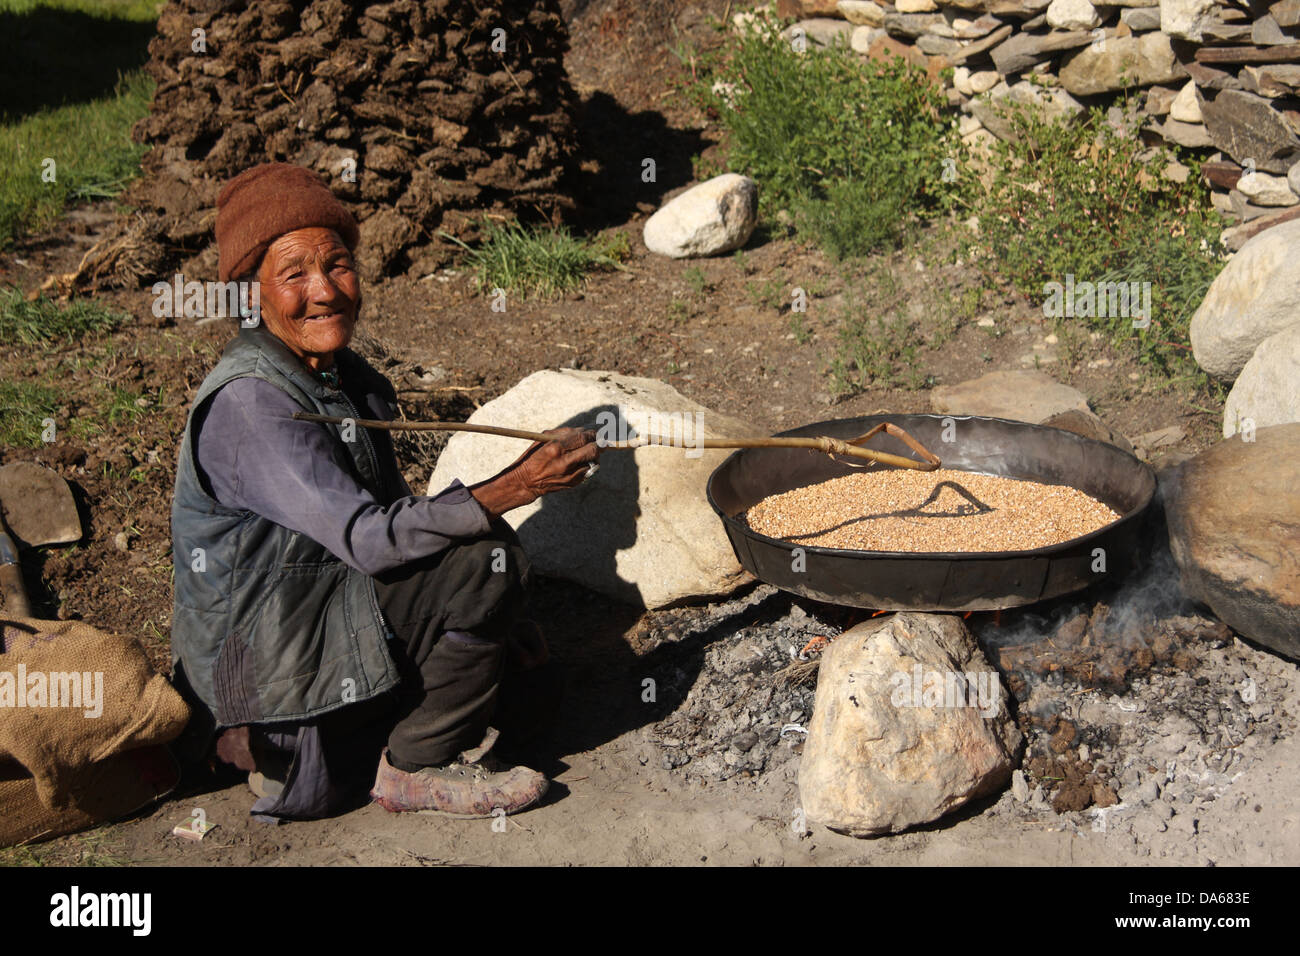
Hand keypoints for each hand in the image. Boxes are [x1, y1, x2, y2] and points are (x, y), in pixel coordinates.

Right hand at [470, 427, 600, 518]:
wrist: (527, 482)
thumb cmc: (534, 457)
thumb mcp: (543, 439)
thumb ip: (564, 433)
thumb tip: (583, 430)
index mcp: (556, 448)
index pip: (583, 438)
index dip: (592, 434)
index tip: (595, 432)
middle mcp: (565, 462)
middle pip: (592, 450)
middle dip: (598, 444)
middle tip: (600, 442)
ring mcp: (570, 474)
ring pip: (593, 461)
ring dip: (593, 456)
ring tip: (585, 453)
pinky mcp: (574, 483)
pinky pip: (588, 471)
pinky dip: (586, 465)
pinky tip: (577, 464)